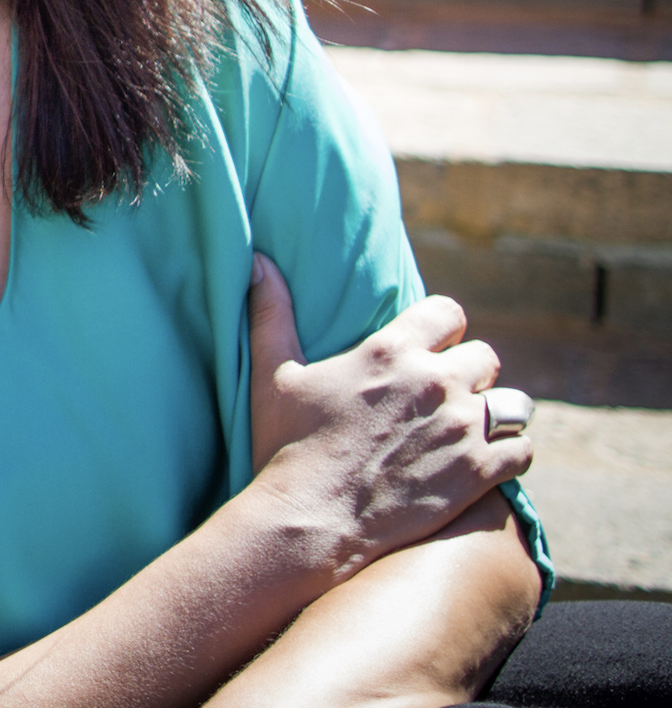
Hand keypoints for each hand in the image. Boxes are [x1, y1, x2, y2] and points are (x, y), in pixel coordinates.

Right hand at [247, 253, 533, 582]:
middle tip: (446, 395)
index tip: (431, 347)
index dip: (443, 328)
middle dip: (469, 372)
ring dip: (498, 412)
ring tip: (476, 427)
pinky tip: (489, 461)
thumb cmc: (288, 445)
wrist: (311, 521)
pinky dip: (510, 454)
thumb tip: (257, 261)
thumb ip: (271, 312)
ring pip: (515, 403)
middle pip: (485, 356)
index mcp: (391, 350)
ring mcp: (461, 428)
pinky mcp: (478, 474)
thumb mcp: (273, 374)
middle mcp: (435, 381)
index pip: (449, 312)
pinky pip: (523, 450)